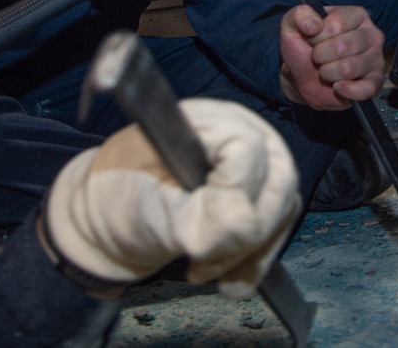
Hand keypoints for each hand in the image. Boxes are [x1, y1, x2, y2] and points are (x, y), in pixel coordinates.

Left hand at [44, 98, 301, 297]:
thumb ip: (199, 220)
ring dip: (250, 253)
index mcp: (209, 120)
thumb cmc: (123, 203)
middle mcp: (242, 130)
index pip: (248, 152)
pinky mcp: (260, 189)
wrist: (115, 219)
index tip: (196, 240)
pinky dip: (256, 259)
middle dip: (246, 236)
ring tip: (205, 272)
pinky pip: (278, 223)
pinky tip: (229, 278)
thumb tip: (246, 224)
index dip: (234, 198)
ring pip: (283, 207)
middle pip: (278, 181)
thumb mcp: (151, 213)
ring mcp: (256, 159)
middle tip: (202, 266)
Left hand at [279, 4, 385, 109]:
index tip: (312, 40)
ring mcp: (376, 59)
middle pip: (343, 46)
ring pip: (349, 68)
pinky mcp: (375, 82)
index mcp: (356, 15)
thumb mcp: (292, 25)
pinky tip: (338, 87)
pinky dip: (347, 91)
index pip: (336, 24)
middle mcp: (371, 34)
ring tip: (326, 70)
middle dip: (321, 56)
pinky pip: (366, 89)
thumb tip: (314, 25)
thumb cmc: (303, 48)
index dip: (316, 36)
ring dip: (328, 73)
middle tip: (318, 58)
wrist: (302, 78)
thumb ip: (299, 15)